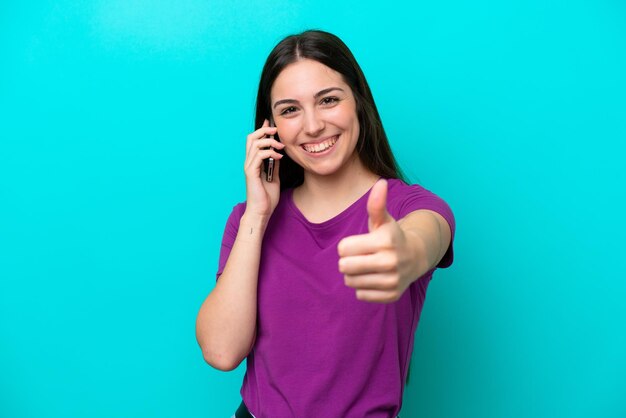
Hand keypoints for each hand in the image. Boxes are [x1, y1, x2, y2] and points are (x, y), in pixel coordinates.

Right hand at [244, 119, 284, 219]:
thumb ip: (274, 165)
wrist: (261, 212)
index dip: (261, 130)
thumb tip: (278, 153)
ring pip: (254, 144)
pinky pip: (259, 156)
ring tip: (281, 145)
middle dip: (264, 130)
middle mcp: (249, 163)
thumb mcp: (274, 177)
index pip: (254, 141)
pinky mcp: (251, 173)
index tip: (271, 123)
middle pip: (251, 138)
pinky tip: (279, 156)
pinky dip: (270, 152)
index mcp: (253, 163)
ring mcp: (249, 167)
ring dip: (269, 141)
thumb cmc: (267, 198)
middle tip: (276, 130)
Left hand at [337, 179, 417, 302]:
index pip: (343, 248)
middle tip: (360, 257)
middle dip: (347, 261)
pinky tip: (374, 278)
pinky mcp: (391, 295)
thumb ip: (377, 204)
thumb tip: (380, 183)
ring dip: (353, 275)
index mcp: (385, 241)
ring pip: (350, 281)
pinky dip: (363, 287)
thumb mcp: (384, 220)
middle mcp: (390, 262)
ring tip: (366, 267)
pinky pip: (360, 294)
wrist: (416, 257)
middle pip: (344, 266)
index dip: (347, 246)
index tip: (358, 244)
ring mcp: (392, 280)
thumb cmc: (392, 236)